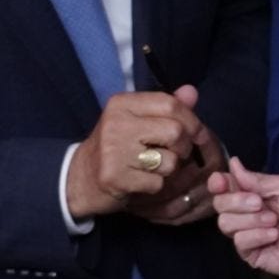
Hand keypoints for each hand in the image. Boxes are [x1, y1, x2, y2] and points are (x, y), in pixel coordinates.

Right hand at [127, 82, 225, 225]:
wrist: (80, 178)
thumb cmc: (117, 147)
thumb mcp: (137, 120)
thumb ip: (166, 107)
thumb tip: (192, 91)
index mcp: (122, 103)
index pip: (170, 104)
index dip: (192, 121)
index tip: (197, 134)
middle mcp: (116, 123)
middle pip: (175, 132)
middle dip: (184, 147)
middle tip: (175, 154)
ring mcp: (113, 151)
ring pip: (170, 160)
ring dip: (169, 169)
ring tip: (153, 168)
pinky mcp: (114, 177)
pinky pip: (157, 183)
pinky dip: (156, 186)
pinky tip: (140, 181)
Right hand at [209, 158, 278, 278]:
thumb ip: (257, 179)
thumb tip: (233, 164)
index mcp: (252, 194)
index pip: (224, 187)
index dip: (218, 183)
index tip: (221, 182)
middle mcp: (245, 213)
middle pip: (219, 204)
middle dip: (237, 201)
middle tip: (259, 202)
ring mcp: (246, 233)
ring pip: (225, 223)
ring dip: (252, 220)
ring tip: (274, 221)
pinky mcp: (250, 253)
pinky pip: (239, 241)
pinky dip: (257, 235)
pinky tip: (274, 236)